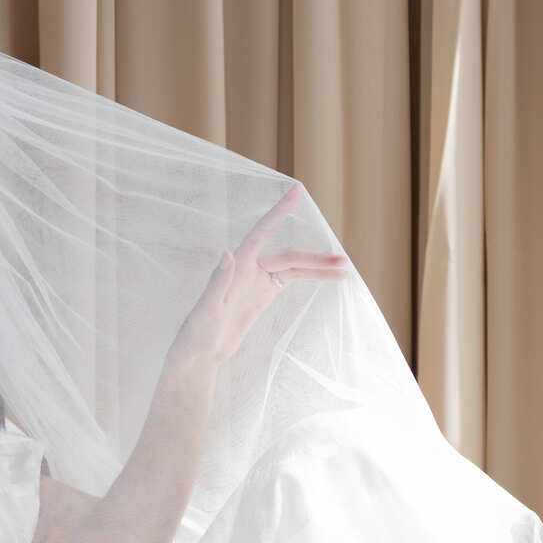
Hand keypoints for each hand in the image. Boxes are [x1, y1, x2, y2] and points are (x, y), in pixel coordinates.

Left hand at [169, 186, 352, 369]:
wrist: (202, 352)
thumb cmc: (198, 330)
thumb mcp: (206, 309)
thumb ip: (218, 281)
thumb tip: (227, 253)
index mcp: (237, 265)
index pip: (263, 231)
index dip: (279, 211)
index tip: (297, 190)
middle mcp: (250, 267)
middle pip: (288, 255)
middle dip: (315, 257)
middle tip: (342, 261)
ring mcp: (259, 281)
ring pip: (294, 267)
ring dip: (317, 267)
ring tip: (344, 268)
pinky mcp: (264, 294)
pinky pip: (292, 280)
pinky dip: (310, 277)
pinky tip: (328, 276)